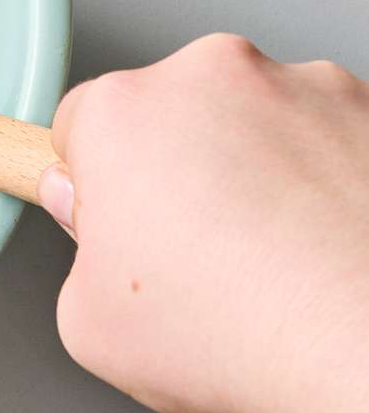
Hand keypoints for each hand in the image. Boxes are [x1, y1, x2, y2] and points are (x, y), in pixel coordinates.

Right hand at [41, 34, 368, 412]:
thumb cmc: (239, 336)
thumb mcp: (91, 326)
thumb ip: (82, 263)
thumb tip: (107, 243)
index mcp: (122, 111)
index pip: (79, 123)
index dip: (93, 181)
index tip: (116, 221)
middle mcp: (212, 76)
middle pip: (173, 113)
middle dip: (179, 169)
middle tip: (197, 254)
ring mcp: (304, 86)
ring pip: (261, 120)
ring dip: (260, 169)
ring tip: (276, 260)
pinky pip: (333, 139)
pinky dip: (330, 180)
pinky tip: (329, 246)